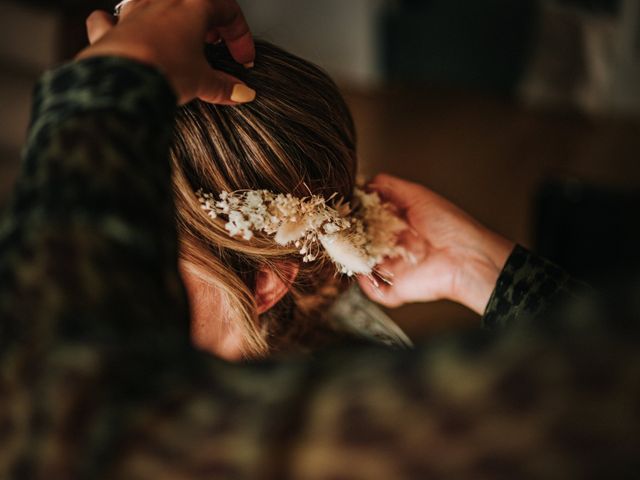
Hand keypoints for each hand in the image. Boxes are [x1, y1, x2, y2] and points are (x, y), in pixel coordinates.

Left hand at [77, 0, 255, 104]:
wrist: (123, 81)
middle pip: (194, 2)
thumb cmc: (163, 70)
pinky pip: (110, 19)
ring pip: (155, 3)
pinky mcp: (111, 30)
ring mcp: (134, 12)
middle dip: (208, 24)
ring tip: (178, 41)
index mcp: (193, 6)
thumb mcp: (203, 82)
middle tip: (215, 46)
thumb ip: (224, 87)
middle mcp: (163, 1)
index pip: (228, 11)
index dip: (240, 36)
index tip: (243, 58)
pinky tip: (122, 35)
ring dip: (170, 19)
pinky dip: (117, 25)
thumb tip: (240, 93)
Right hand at [358, 174, 513, 314]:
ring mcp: (395, 270)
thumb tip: (365, 183)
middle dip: (350, 237)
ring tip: (348, 247)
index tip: (344, 208)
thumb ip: (389, 187)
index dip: (355, 215)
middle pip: (361, 244)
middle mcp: (394, 247)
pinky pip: (374, 291)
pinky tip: (366, 270)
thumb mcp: (418, 195)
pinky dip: (367, 284)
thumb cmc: (450, 225)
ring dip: (354, 259)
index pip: (367, 221)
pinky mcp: (397, 290)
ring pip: (364, 267)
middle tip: (341, 228)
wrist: (467, 257)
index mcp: (398, 226)